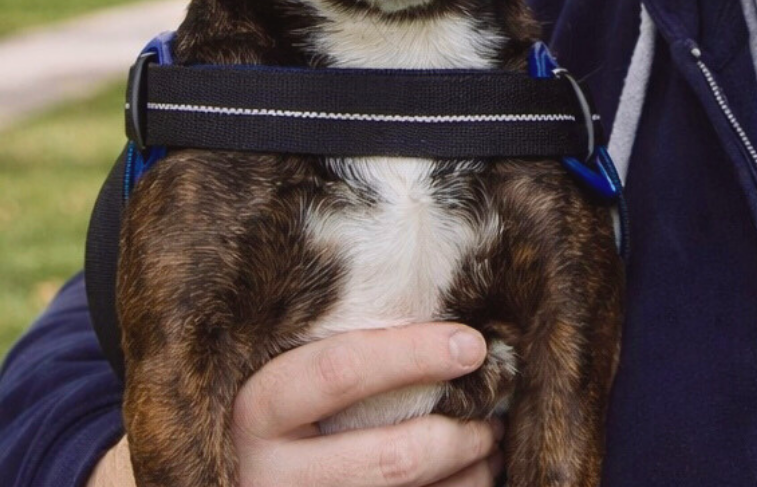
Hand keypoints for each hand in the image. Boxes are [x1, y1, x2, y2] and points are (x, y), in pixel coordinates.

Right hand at [87, 324, 502, 486]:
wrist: (223, 475)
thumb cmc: (265, 403)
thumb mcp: (277, 370)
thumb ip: (332, 349)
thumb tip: (441, 323)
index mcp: (255, 408)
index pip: (342, 372)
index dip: (414, 354)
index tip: (472, 343)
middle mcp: (266, 473)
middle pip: (389, 457)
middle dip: (458, 432)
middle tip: (495, 406)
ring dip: (465, 472)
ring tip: (492, 440)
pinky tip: (471, 478)